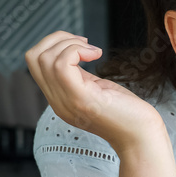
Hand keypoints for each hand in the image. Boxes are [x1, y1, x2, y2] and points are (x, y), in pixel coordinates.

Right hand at [25, 31, 163, 151]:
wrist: (142, 137)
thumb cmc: (128, 113)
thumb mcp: (96, 89)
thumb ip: (80, 76)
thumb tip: (74, 53)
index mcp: (60, 98)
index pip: (35, 64)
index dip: (53, 44)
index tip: (81, 45)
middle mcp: (57, 102)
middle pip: (34, 57)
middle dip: (57, 39)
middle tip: (85, 43)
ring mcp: (66, 101)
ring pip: (45, 58)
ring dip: (69, 44)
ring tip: (93, 50)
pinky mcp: (80, 98)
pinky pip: (61, 65)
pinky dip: (76, 51)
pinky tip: (96, 54)